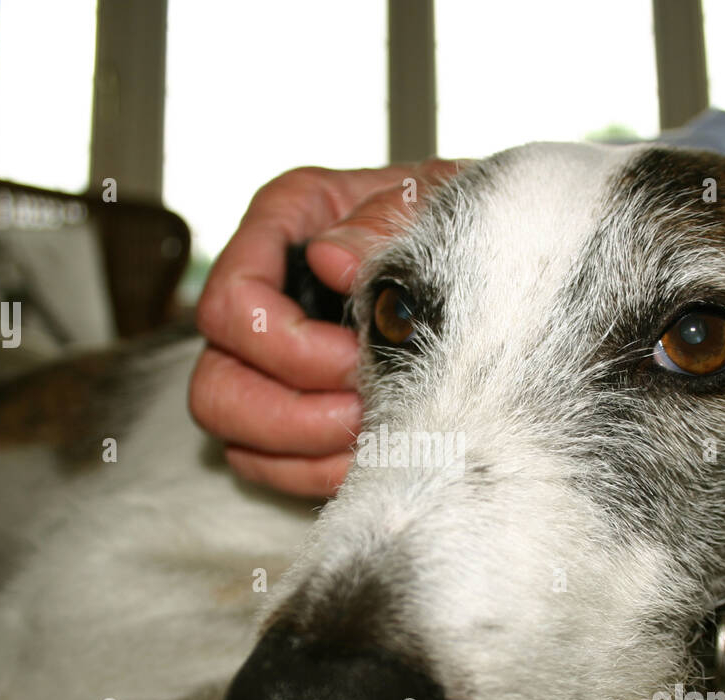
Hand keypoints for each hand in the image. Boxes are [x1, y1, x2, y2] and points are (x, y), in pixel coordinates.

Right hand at [190, 158, 464, 496]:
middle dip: (290, 416)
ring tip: (377, 436)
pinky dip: (319, 475)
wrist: (508, 263)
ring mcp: (268, 362)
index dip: (288, 346)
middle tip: (363, 411)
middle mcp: (263, 296)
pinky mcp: (288, 414)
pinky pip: (270, 468)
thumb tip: (332, 259)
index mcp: (287, 223)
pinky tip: (375, 457)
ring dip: (307, 453)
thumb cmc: (464, 219)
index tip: (357, 357)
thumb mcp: (439, 199)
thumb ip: (386, 218)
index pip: (232, 303)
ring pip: (235, 437)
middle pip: (216, 386)